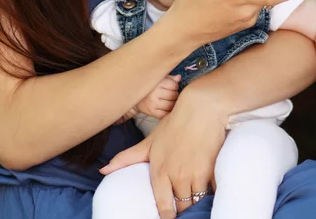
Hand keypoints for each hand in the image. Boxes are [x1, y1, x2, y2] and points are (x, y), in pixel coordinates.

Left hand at [100, 88, 224, 218]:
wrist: (201, 109)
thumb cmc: (174, 124)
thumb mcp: (150, 142)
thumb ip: (127, 158)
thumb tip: (103, 171)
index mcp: (160, 171)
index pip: (163, 206)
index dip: (166, 216)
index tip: (167, 218)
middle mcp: (177, 177)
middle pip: (183, 207)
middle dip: (183, 209)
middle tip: (182, 209)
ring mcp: (195, 175)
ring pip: (197, 202)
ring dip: (196, 202)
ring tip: (194, 201)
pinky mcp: (212, 172)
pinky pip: (212, 193)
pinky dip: (210, 194)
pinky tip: (208, 191)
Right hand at [137, 74, 180, 118]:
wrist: (136, 98)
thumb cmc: (150, 87)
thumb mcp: (158, 79)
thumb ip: (169, 78)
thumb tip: (179, 77)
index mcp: (156, 83)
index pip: (174, 85)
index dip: (175, 85)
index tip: (171, 86)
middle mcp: (154, 93)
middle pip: (174, 95)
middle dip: (174, 94)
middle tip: (170, 94)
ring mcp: (153, 104)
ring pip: (171, 105)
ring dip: (172, 103)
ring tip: (168, 100)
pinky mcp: (152, 112)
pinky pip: (166, 114)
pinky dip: (168, 112)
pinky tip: (166, 108)